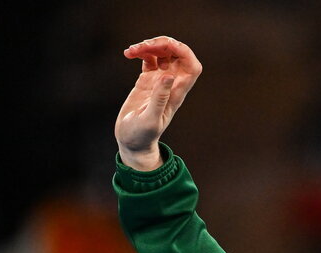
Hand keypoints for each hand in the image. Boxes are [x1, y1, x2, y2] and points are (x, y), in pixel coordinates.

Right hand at [117, 36, 202, 170]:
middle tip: (143, 46)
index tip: (166, 46)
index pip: (192, 66)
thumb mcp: (150, 119)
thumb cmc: (141, 136)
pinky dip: (141, 52)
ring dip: (149, 46)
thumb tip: (169, 75)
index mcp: (176, 92)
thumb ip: (159, 98)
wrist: (131, 141)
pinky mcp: (147, 80)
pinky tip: (129, 54)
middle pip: (177, 54)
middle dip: (163, 44)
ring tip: (132, 50)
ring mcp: (159, 81)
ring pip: (162, 53)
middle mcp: (171, 84)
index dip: (184, 51)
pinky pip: (149, 58)